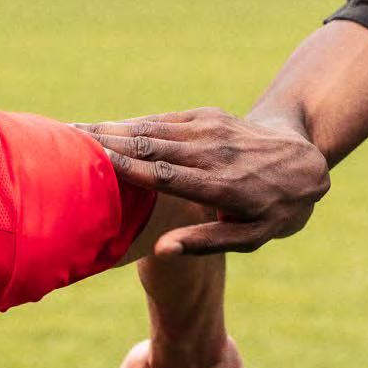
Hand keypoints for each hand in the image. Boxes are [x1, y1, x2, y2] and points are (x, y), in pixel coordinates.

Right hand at [77, 109, 329, 255]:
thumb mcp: (252, 237)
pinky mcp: (207, 116)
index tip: (91, 164)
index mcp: (224, 187)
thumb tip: (162, 252)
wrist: (304, 160)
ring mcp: (211, 129)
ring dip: (112, 129)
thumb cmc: (274, 209)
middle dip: (107, 143)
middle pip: (151, 146)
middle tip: (62, 144)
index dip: (127, 168)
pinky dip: (132, 123)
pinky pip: (163, 120)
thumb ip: (207, 243)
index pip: (165, 175)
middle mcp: (215, 153)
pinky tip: (104, 127)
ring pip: (152, 128)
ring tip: (71, 132)